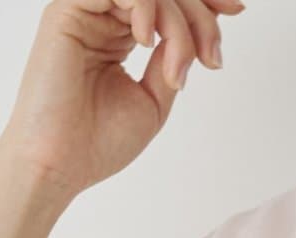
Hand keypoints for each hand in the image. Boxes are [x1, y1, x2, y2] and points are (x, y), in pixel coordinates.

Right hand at [0, 0, 245, 204]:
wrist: (59, 165)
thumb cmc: (98, 143)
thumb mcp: (154, 101)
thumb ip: (174, 61)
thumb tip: (200, 33)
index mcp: (123, 32)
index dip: (205, 1)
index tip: (236, 10)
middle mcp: (104, 14)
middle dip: (200, 18)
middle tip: (211, 58)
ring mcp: (86, 9)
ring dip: (178, 21)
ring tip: (177, 69)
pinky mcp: (67, 9)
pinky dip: (146, 6)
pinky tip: (148, 42)